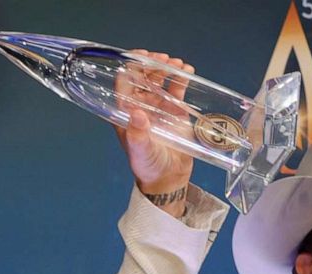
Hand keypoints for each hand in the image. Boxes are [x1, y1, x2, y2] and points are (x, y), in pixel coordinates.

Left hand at [113, 50, 195, 215]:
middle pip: (143, 77)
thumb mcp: (141, 150)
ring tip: (178, 65)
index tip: (142, 56)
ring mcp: (158, 107)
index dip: (131, 66)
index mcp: (126, 112)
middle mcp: (141, 106)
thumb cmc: (148, 165)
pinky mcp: (175, 111)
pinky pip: (177, 89)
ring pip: (160, 80)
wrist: (168, 179)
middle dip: (152, 64)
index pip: (123, 82)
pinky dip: (182, 78)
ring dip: (167, 68)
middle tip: (164, 60)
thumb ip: (138, 134)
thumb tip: (137, 114)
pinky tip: (188, 72)